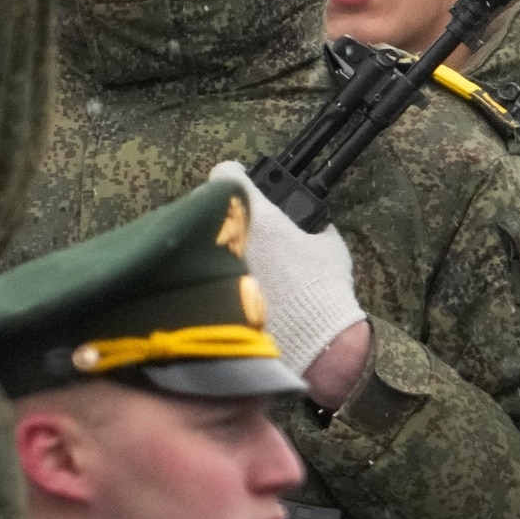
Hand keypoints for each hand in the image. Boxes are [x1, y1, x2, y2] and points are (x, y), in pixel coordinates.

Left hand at [208, 163, 367, 390]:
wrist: (311, 344)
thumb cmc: (321, 289)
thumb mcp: (327, 246)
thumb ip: (309, 224)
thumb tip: (305, 219)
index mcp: (252, 211)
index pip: (225, 174)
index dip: (233, 180)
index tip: (240, 190)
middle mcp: (220, 233)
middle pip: (201, 208)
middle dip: (216, 219)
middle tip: (237, 233)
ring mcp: (204, 266)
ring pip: (192, 244)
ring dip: (207, 250)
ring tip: (230, 266)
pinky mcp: (198, 298)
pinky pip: (193, 279)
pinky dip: (204, 281)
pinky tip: (224, 293)